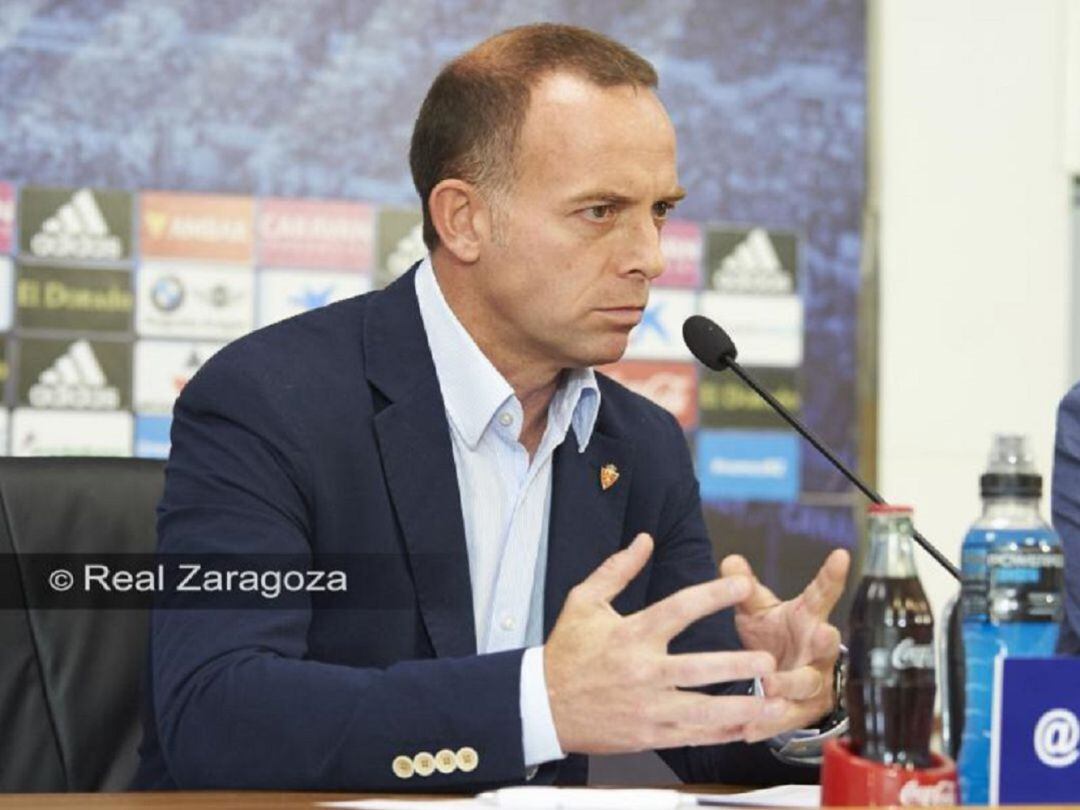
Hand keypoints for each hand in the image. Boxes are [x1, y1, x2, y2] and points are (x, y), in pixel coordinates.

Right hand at [544, 533, 783, 753]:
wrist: (541, 705)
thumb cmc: (565, 651)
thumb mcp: (583, 602)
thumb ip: (617, 570)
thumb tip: (644, 540)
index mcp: (630, 634)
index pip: (678, 609)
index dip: (713, 593)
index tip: (742, 584)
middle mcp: (642, 671)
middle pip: (697, 668)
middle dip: (735, 665)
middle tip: (767, 660)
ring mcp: (646, 707)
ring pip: (701, 710)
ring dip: (739, 708)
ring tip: (771, 703)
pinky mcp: (647, 734)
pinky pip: (690, 735)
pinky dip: (721, 734)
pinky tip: (746, 728)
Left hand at [720, 549, 849, 741]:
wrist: (781, 681)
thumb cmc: (774, 637)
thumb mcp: (759, 611)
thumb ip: (745, 590)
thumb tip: (730, 561)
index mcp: (808, 618)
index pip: (822, 593)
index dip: (832, 575)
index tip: (841, 555)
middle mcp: (817, 649)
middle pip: (828, 643)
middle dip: (827, 640)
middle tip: (824, 634)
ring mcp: (814, 681)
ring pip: (807, 683)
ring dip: (790, 683)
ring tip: (769, 684)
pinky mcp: (803, 710)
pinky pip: (787, 718)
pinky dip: (768, 723)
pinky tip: (748, 728)